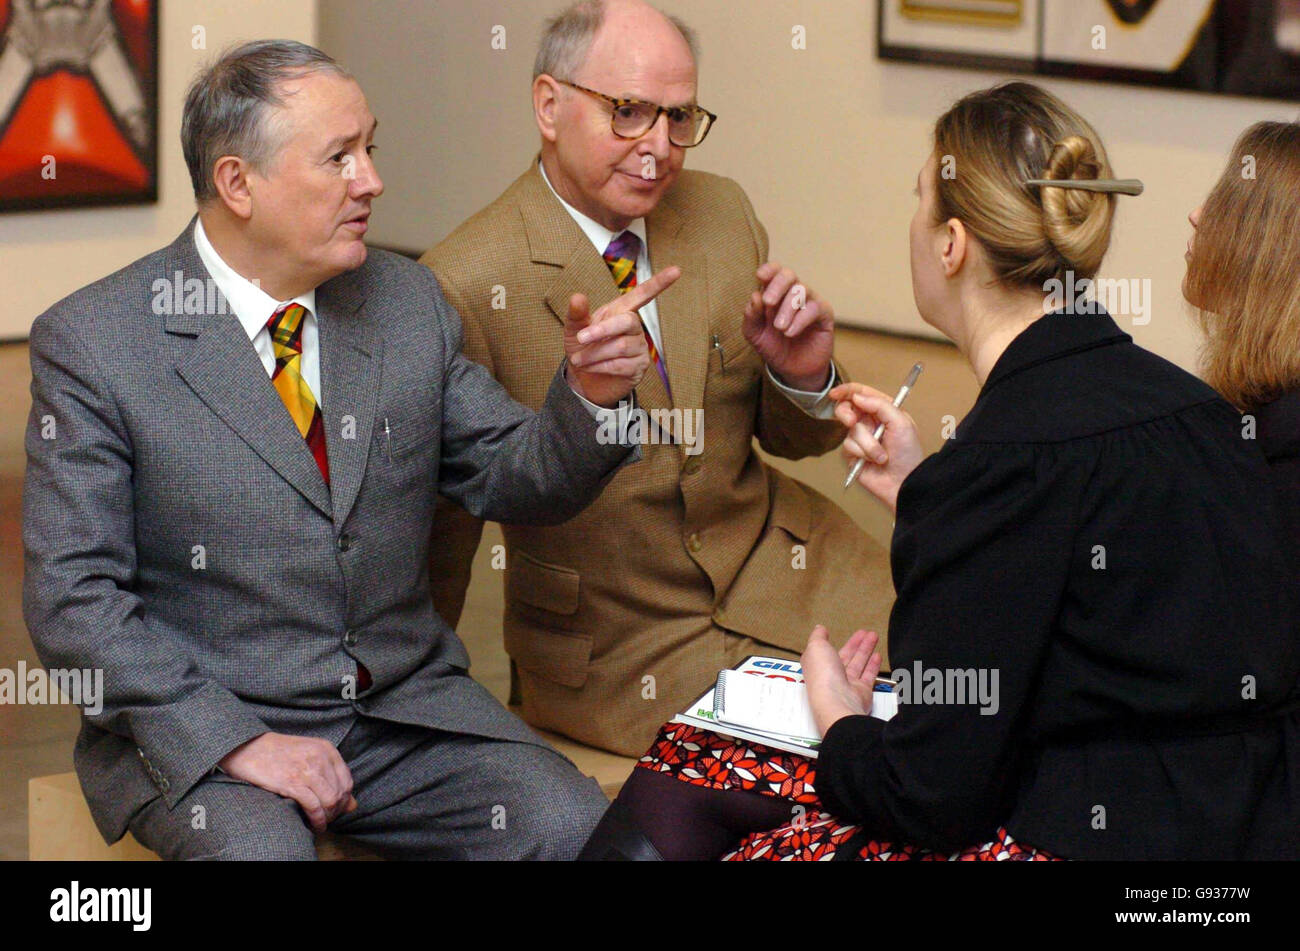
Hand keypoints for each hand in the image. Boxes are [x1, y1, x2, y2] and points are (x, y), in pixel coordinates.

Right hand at [218, 732, 357, 832]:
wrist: (248, 748)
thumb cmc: (278, 754)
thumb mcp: (309, 757)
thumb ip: (331, 777)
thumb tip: (353, 804)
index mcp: (326, 749)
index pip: (347, 781)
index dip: (344, 800)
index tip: (336, 809)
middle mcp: (320, 758)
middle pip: (340, 793)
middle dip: (336, 811)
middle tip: (327, 819)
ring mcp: (307, 770)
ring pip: (330, 801)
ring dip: (327, 817)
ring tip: (320, 823)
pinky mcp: (292, 783)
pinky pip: (314, 807)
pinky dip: (317, 820)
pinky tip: (313, 825)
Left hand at [564, 266, 681, 407]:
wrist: (583, 380)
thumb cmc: (582, 349)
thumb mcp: (573, 329)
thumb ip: (577, 314)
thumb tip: (577, 297)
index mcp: (620, 311)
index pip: (642, 295)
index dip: (659, 283)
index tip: (677, 270)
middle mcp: (633, 327)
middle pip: (627, 321)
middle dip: (602, 330)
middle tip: (580, 338)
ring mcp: (639, 347)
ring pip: (620, 347)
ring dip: (594, 354)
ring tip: (579, 359)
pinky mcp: (638, 367)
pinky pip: (621, 365)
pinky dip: (600, 366)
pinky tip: (590, 368)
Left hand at [743, 262, 834, 391]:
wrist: (792, 370)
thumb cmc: (773, 347)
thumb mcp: (755, 334)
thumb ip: (751, 316)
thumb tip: (755, 296)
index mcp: (774, 293)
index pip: (774, 271)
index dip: (769, 269)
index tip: (760, 276)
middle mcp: (792, 294)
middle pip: (788, 275)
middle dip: (777, 285)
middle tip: (768, 302)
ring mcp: (809, 302)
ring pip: (801, 290)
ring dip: (787, 308)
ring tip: (779, 328)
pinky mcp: (824, 314)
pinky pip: (814, 308)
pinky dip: (800, 320)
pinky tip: (789, 333)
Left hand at [801, 625, 882, 735]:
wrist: (838, 702)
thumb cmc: (823, 677)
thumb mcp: (816, 647)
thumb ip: (818, 637)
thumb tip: (819, 629)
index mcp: (817, 665)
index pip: (824, 651)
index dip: (832, 641)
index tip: (838, 632)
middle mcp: (831, 675)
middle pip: (845, 656)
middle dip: (855, 643)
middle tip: (865, 632)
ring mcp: (846, 684)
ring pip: (858, 663)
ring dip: (866, 649)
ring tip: (874, 637)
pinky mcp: (861, 691)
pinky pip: (868, 675)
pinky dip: (873, 665)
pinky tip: (877, 655)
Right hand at [831, 381, 924, 513]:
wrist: (904, 481)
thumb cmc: (908, 453)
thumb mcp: (901, 422)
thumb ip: (879, 405)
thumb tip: (857, 396)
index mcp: (883, 411)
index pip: (861, 394)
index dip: (847, 391)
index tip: (835, 393)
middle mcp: (870, 422)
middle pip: (846, 408)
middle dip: (846, 414)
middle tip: (852, 421)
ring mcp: (860, 438)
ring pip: (850, 431)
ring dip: (867, 443)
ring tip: (881, 455)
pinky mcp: (852, 454)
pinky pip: (849, 446)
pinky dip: (863, 453)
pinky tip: (873, 461)